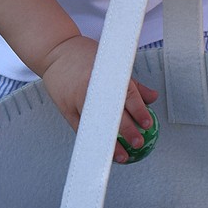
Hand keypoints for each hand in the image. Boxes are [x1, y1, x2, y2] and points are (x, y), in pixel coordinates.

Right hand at [40, 36, 157, 163]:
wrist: (55, 51)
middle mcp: (93, 87)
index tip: (147, 124)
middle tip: (138, 143)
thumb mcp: (113, 65)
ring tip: (121, 155)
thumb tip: (152, 98)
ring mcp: (77, 99)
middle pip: (112, 112)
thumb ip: (134, 84)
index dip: (139, 111)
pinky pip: (80, 129)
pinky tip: (101, 150)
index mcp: (107, 74)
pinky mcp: (65, 108)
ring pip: (96, 125)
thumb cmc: (85, 56)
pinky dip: (92, 140)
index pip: (127, 95)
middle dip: (127, 131)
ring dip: (109, 143)